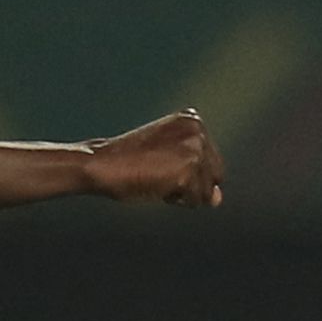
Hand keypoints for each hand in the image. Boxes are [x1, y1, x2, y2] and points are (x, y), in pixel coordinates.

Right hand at [86, 110, 223, 206]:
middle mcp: (198, 129)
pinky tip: (157, 185)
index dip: (187, 172)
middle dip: (191, 185)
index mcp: (193, 119)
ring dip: (183, 194)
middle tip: (159, 172)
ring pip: (207, 192)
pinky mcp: (188, 169)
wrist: (103, 164)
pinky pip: (194, 201)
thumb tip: (218, 200)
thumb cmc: (130, 163)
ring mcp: (195, 148)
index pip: (211, 162)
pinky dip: (176, 201)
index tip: (160, 161)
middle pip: (215, 176)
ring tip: (158, 177)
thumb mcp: (169, 162)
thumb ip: (198, 176)